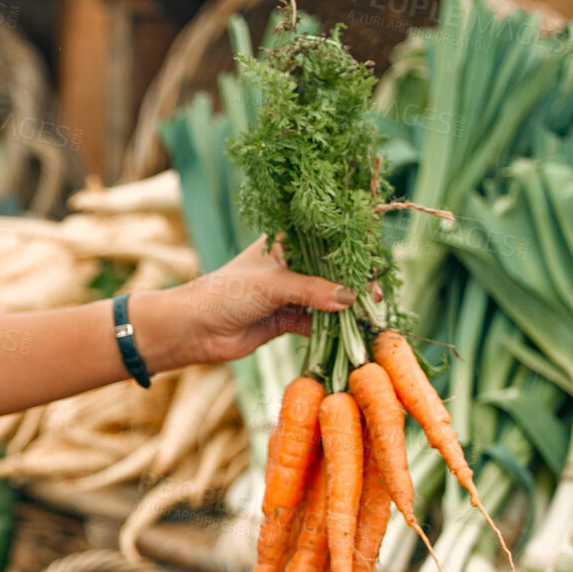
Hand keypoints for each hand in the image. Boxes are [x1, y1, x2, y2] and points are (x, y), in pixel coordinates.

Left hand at [133, 236, 356, 369]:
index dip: (349, 248)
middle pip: (330, 271)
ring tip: (370, 313)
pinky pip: (317, 322)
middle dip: (353, 282)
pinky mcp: (287, 320)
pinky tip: (351, 331)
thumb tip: (351, 299)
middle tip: (376, 293)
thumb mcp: (274, 284)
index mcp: (284, 243)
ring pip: (326, 298)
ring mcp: (290, 293)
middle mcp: (290, 266)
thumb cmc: (228, 292)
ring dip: (346, 307)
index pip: (324, 240)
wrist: (196, 329)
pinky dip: (333, 327)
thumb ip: (313, 290)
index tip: (373, 258)